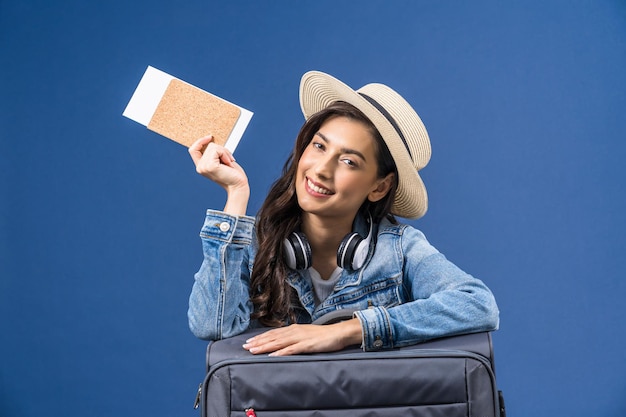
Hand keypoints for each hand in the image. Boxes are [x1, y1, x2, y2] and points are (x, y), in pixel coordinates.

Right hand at [189, 136, 249, 214]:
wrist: (238, 185)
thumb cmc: (233, 174)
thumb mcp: (221, 161)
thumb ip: (214, 153)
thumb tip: (212, 139)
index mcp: (201, 166)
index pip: (193, 150)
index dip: (200, 141)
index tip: (209, 137)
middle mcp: (200, 167)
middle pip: (208, 146)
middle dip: (222, 149)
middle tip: (228, 160)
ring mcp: (204, 167)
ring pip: (213, 147)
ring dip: (225, 152)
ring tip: (228, 163)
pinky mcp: (210, 166)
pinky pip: (217, 150)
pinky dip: (225, 154)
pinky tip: (228, 164)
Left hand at [242, 318, 362, 355]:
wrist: (338, 333)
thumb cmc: (323, 336)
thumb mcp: (305, 335)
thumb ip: (294, 338)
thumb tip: (282, 344)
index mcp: (293, 329)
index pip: (273, 333)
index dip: (260, 337)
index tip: (249, 341)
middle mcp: (294, 331)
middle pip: (272, 337)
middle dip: (258, 342)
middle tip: (245, 347)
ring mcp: (300, 338)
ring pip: (279, 343)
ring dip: (265, 346)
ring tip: (254, 350)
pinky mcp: (307, 345)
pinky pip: (291, 349)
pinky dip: (281, 352)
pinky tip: (273, 356)